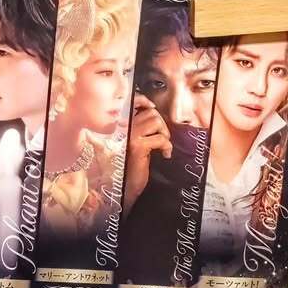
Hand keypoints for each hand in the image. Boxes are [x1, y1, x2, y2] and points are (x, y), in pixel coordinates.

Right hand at [123, 93, 172, 214]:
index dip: (144, 101)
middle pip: (150, 113)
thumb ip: (140, 127)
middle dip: (161, 125)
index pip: (132, 102)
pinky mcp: (138, 147)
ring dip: (164, 134)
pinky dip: (167, 146)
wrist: (125, 186)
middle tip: (162, 138)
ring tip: (162, 145)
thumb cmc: (130, 165)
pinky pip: (160, 138)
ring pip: (156, 122)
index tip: (152, 107)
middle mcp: (122, 127)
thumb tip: (153, 111)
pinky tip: (164, 154)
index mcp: (120, 124)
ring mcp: (129, 136)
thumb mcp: (134, 142)